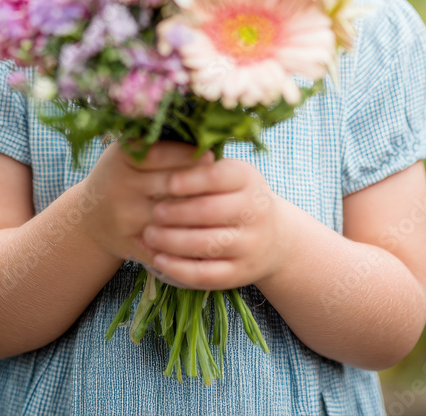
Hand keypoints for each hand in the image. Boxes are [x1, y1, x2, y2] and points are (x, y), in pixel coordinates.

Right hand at [78, 139, 214, 268]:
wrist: (89, 216)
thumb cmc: (120, 175)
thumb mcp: (129, 154)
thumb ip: (157, 144)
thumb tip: (202, 133)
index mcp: (121, 158)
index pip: (158, 154)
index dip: (187, 155)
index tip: (212, 154)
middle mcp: (119, 186)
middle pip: (167, 184)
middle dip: (199, 182)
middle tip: (225, 181)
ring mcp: (123, 217)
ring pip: (170, 216)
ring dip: (197, 212)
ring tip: (223, 206)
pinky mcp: (129, 243)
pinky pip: (164, 244)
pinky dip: (186, 241)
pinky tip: (208, 235)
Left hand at [138, 155, 287, 290]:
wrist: (275, 239)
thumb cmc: (236, 197)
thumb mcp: (229, 174)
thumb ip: (200, 165)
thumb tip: (156, 152)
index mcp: (248, 179)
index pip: (218, 176)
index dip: (191, 180)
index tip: (168, 182)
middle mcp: (255, 212)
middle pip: (210, 212)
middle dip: (177, 213)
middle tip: (153, 212)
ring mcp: (250, 245)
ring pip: (207, 245)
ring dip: (172, 241)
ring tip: (149, 234)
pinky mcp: (240, 274)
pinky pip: (206, 274)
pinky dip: (179, 269)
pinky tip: (159, 259)